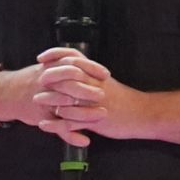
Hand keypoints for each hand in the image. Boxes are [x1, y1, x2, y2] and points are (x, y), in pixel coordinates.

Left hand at [30, 48, 146, 146]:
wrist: (144, 114)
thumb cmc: (125, 100)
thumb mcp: (107, 83)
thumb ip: (90, 76)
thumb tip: (74, 69)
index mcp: (96, 74)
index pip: (73, 58)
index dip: (56, 55)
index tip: (41, 57)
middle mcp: (95, 85)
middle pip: (67, 75)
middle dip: (49, 76)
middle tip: (36, 79)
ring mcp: (94, 103)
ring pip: (68, 98)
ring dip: (50, 99)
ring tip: (36, 100)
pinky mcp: (95, 120)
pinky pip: (72, 122)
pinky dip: (57, 124)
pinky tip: (45, 125)